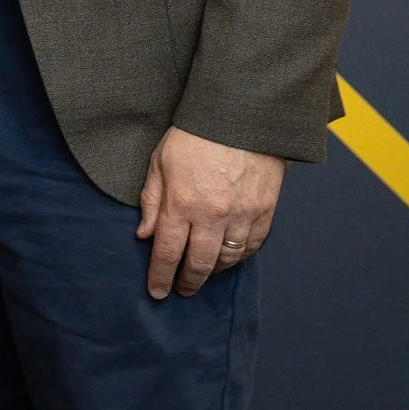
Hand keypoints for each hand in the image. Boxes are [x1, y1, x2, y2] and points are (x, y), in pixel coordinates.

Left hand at [137, 126, 283, 298]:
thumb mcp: (159, 162)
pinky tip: (229, 258)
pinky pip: (252, 245)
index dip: (160, 277)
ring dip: (214, 272)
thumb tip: (144, 234)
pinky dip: (240, 257)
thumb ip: (152, 201)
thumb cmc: (194, 135)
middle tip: (181, 290)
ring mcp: (242, 216)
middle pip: (199, 264)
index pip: (168, 253)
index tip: (157, 292)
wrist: (240, 117)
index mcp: (182, 204)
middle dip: (187, 282)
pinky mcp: (264, 211)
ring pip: (228, 260)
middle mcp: (213, 216)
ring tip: (203, 274)